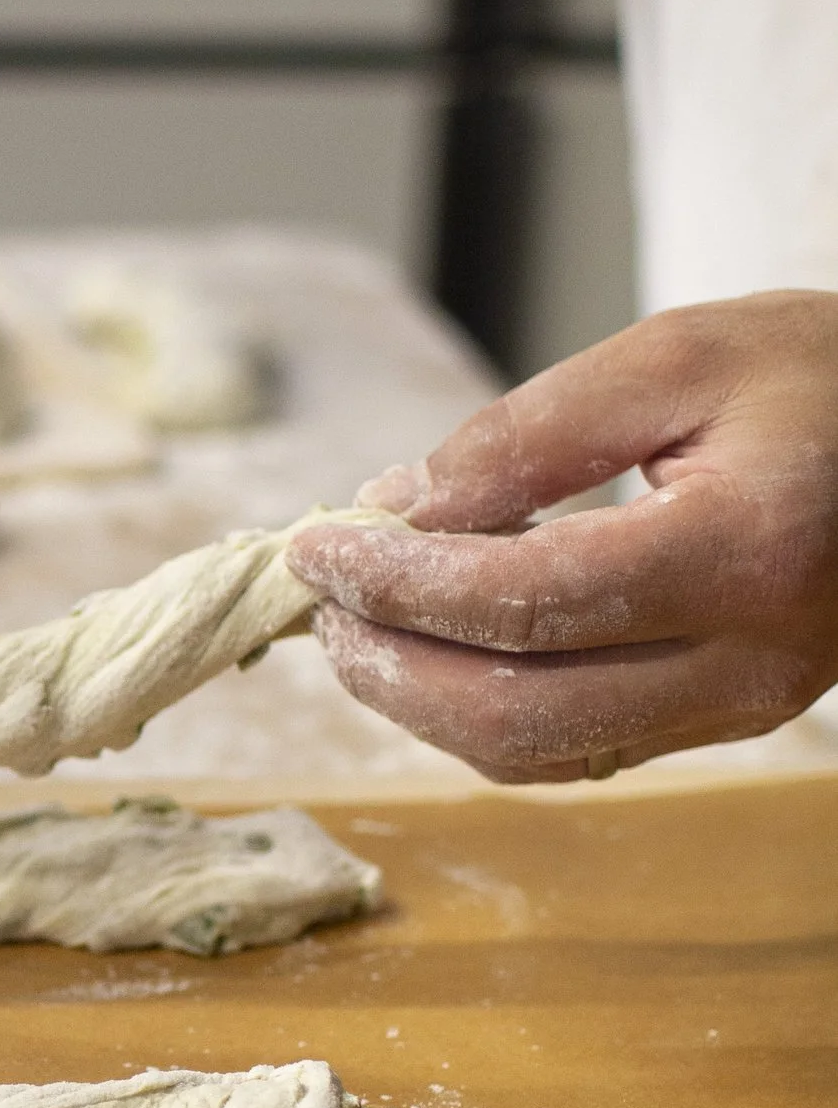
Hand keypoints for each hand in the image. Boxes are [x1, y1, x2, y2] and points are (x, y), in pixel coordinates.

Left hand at [286, 292, 837, 779]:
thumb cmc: (818, 376)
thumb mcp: (676, 355)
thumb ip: (530, 432)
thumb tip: (398, 511)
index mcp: (746, 549)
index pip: (530, 602)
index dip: (405, 585)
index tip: (319, 548)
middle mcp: (752, 656)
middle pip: (522, 714)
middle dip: (395, 668)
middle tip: (323, 607)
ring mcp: (746, 705)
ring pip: (542, 753)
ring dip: (425, 705)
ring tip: (359, 630)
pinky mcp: (729, 719)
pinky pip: (580, 747)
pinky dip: (486, 712)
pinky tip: (433, 652)